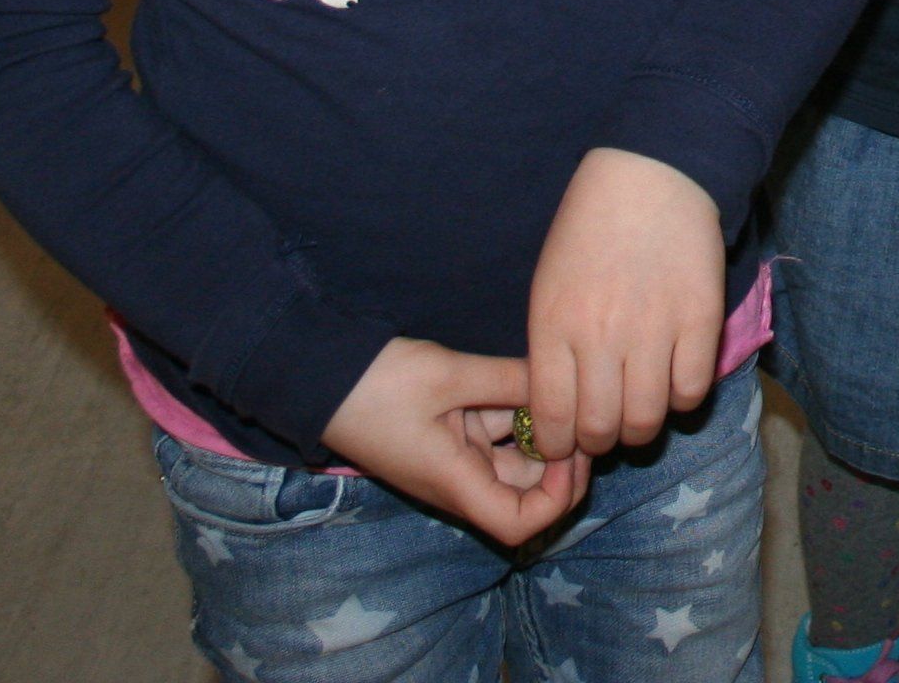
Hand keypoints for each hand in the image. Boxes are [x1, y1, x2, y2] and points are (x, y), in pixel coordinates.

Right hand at [320, 335, 590, 546]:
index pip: (520, 523)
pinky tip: (526, 377)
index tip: (573, 452)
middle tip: (581, 412)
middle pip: (525, 490)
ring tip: (557, 386)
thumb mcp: (448, 375)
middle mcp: (459, 480)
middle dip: (559, 458)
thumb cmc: (377, 384)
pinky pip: (493, 433)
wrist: (317, 377)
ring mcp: (453, 459)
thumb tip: (562, 382)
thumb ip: (508, 379)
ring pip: (512, 456)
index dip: (558, 498)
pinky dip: (513, 411)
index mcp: (456, 483)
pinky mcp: (447, 437)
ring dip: (537, 428)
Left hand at [528, 147, 725, 456]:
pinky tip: (674, 379)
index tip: (567, 444)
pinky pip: (691, 392)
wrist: (651, 175)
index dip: (559, 446)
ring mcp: (653, 330)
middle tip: (606, 427)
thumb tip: (562, 408)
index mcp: (554, 326)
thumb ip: (551, 347)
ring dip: (642, 427)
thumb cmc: (589, 228)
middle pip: (600, 430)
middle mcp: (601, 336)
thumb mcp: (548, 285)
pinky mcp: (700, 321)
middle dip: (600, 442)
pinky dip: (682, 398)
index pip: (552, 418)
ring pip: (646, 420)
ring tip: (640, 409)